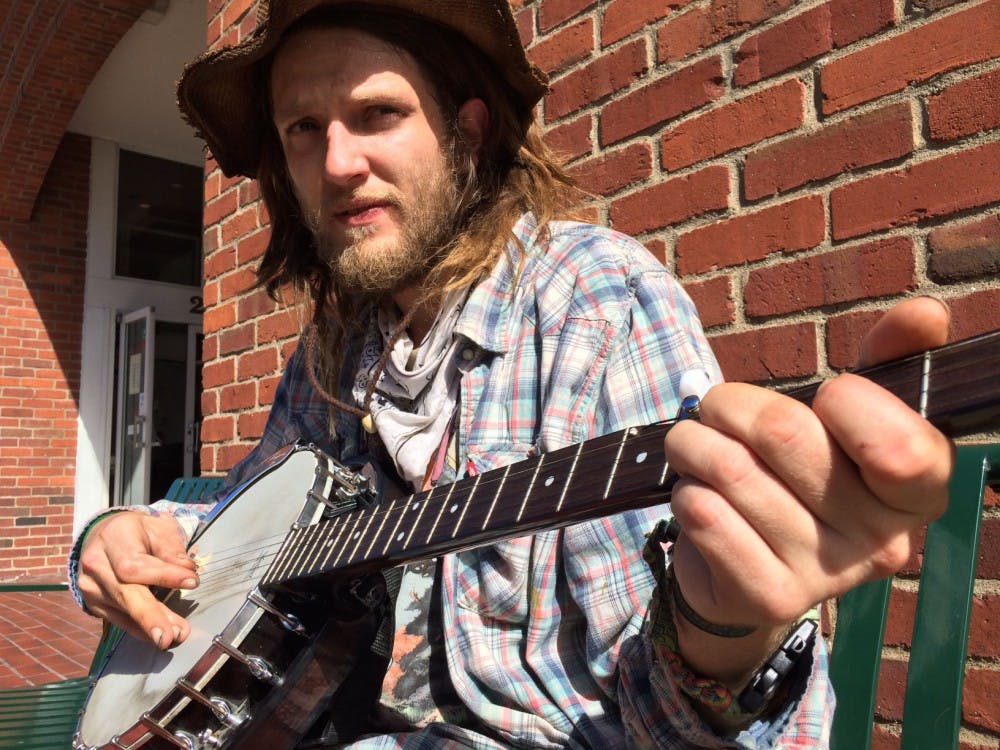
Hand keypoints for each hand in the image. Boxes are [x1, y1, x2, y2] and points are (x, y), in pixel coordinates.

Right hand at [77, 511, 199, 648]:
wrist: (105, 534)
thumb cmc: (137, 531)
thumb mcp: (158, 527)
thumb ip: (171, 548)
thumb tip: (187, 569)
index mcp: (114, 536)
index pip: (135, 564)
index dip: (164, 575)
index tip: (193, 582)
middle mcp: (96, 563)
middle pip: (124, 592)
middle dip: (150, 615)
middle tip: (171, 635)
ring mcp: (91, 586)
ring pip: (123, 609)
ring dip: (150, 625)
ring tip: (175, 636)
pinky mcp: (93, 603)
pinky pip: (117, 619)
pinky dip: (139, 629)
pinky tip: (156, 636)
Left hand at [663, 297, 952, 686]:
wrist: (750, 568)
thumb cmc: (803, 474)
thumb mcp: (848, 415)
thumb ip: (887, 358)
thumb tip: (926, 311)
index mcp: (920, 491)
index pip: (894, 439)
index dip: (842, 399)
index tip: (824, 399)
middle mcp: (884, 541)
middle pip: (786, 434)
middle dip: (730, 404)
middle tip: (715, 407)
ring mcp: (827, 575)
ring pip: (730, 470)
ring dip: (692, 444)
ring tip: (693, 447)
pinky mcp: (769, 595)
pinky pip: (702, 513)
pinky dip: (684, 490)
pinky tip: (698, 496)